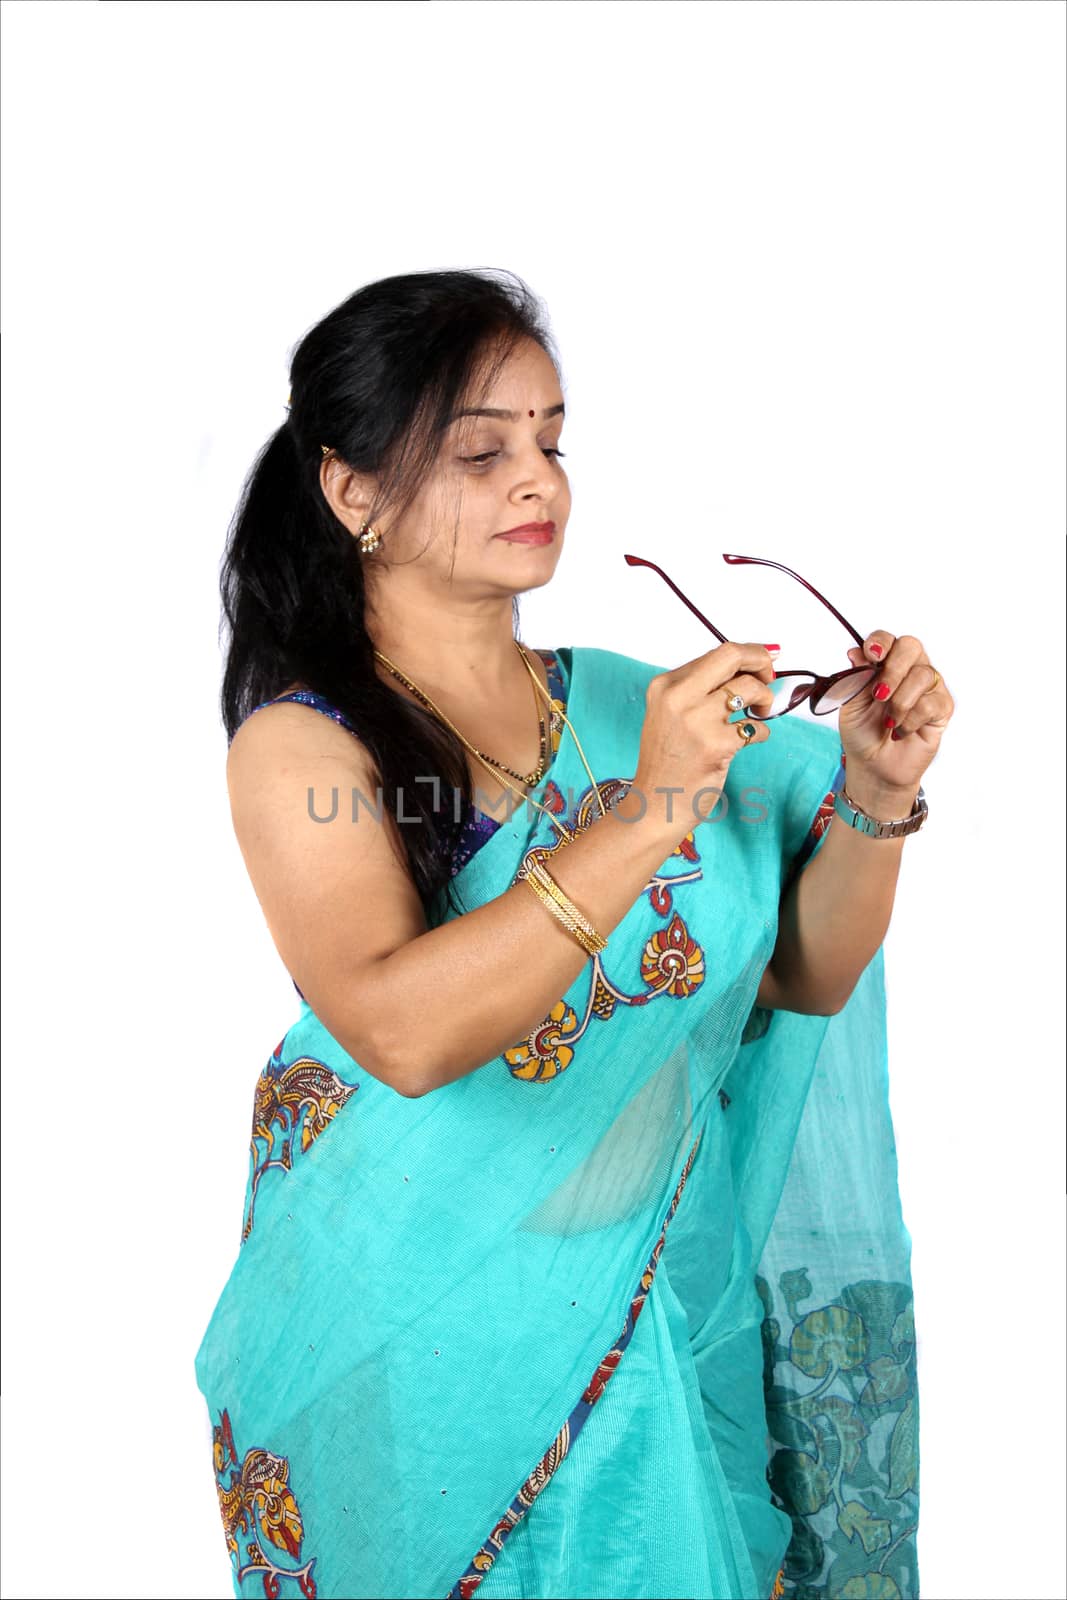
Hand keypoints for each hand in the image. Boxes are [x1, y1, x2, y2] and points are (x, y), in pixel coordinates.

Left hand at [836, 632, 953, 805]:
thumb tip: (855, 652)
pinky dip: (911, 720)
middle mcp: (908, 670)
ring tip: (889, 722)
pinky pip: (931, 703)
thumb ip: (855, 678)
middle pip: (912, 646)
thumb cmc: (862, 733)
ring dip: (901, 702)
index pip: (887, 639)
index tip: (872, 655)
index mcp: (884, 664)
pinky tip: (900, 732)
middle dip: (894, 669)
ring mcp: (927, 687)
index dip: (881, 642)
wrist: (873, 766)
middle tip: (879, 694)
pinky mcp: (941, 708)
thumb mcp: (850, 705)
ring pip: (923, 675)